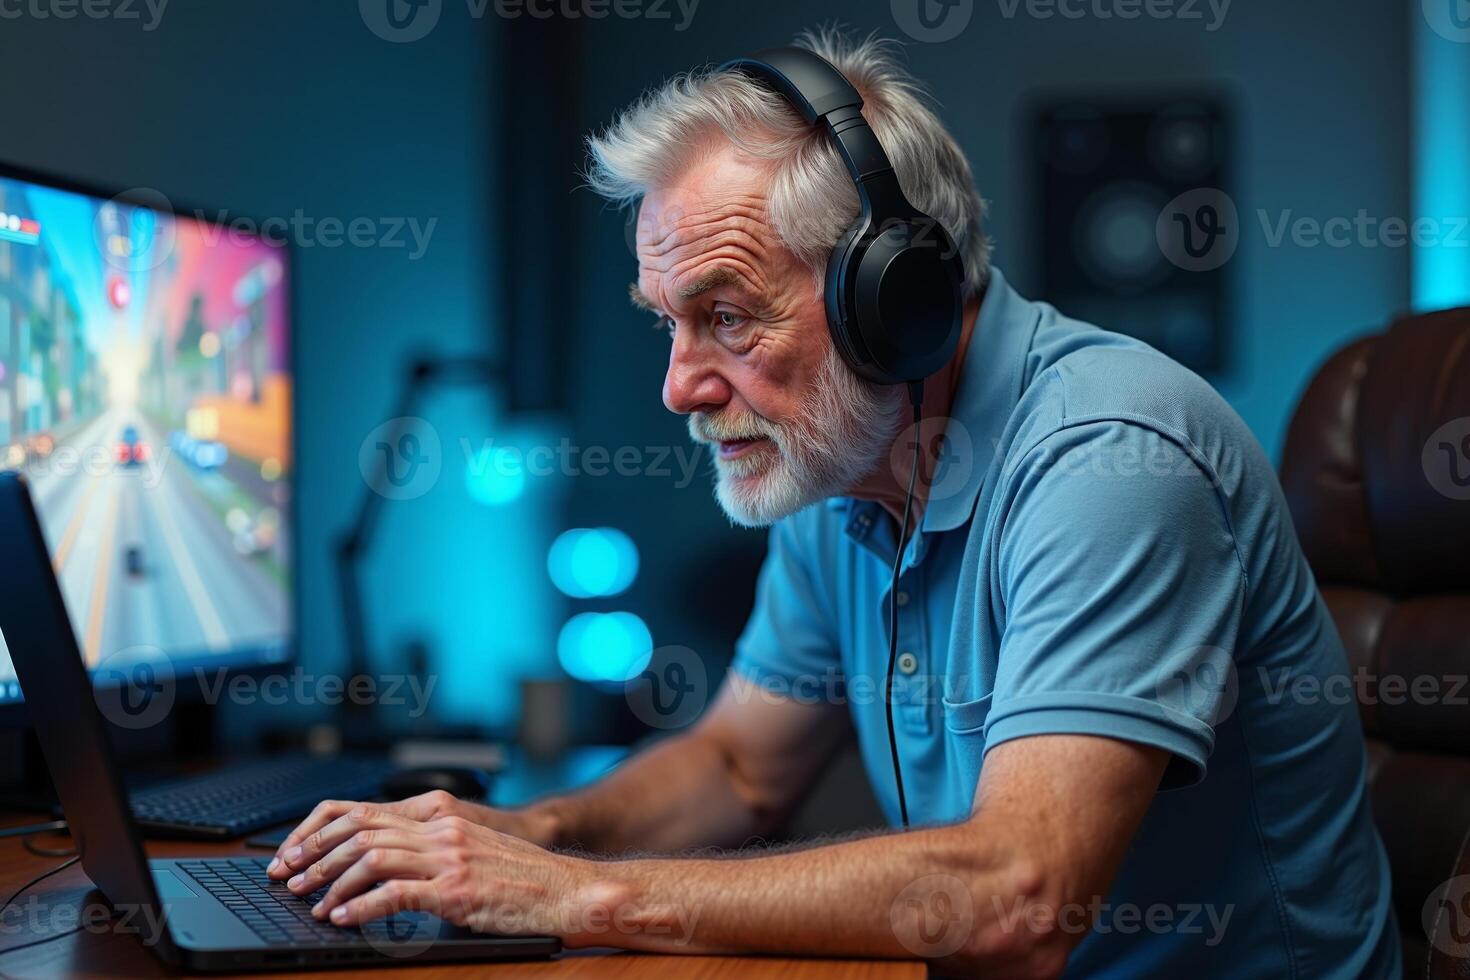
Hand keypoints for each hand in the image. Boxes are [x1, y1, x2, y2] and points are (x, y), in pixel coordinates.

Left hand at [268, 791, 554, 881]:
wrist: (567, 890)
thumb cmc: (523, 878)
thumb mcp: (472, 852)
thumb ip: (430, 852)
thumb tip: (381, 872)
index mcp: (441, 816)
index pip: (364, 809)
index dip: (320, 829)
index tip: (294, 851)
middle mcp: (441, 829)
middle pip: (360, 828)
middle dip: (314, 853)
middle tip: (288, 877)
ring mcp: (449, 857)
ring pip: (371, 857)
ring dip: (331, 881)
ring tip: (311, 900)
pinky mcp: (456, 889)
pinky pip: (395, 893)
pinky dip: (360, 907)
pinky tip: (343, 918)